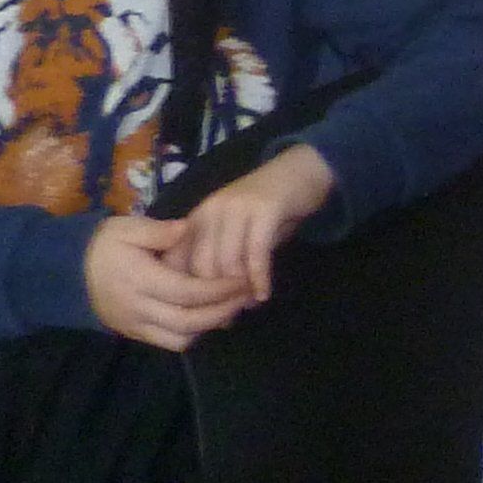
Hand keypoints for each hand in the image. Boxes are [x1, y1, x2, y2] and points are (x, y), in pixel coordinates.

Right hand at [82, 215, 254, 352]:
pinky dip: (191, 334)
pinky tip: (206, 317)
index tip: (242, 279)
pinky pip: (167, 343)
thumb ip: (158, 230)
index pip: (187, 292)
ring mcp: (134, 325)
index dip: (218, 289)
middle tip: (246, 297)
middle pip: (188, 321)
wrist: (67, 273)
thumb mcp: (127, 228)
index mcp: (140, 280)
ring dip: (209, 326)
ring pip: (179, 338)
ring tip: (230, 307)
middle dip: (222, 311)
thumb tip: (188, 229)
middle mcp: (138, 309)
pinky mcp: (133, 334)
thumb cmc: (103, 246)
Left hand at [169, 145, 335, 306]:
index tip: (206, 312)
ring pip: (229, 263)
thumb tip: (214, 305)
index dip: (191, 292)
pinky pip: (256, 253)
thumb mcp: (237, 232)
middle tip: (232, 312)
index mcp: (197, 218)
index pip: (180, 262)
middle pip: (203, 267)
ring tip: (250, 303)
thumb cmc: (267, 207)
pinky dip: (260, 278)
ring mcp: (237, 208)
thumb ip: (222, 259)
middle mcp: (211, 212)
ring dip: (240, 290)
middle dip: (217, 295)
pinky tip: (264, 293)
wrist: (302, 170)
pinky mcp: (264, 209)